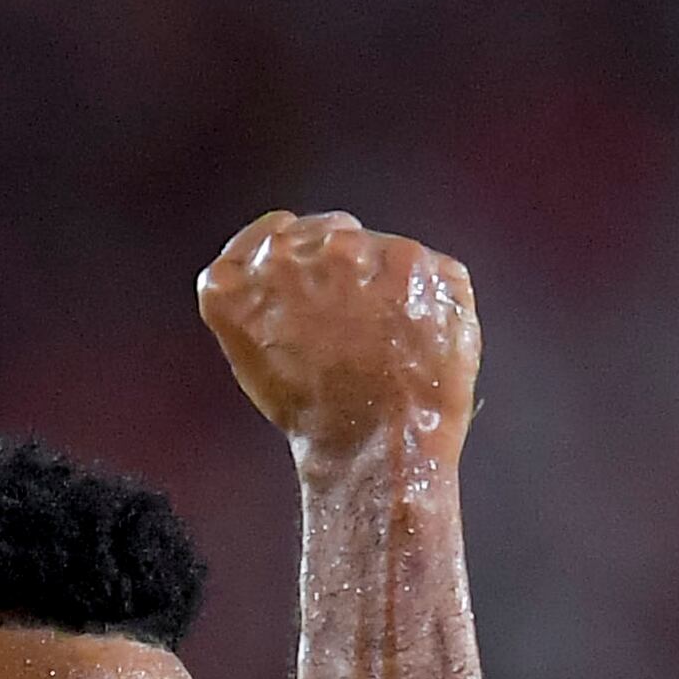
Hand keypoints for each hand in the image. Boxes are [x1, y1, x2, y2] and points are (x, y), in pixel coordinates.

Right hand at [196, 210, 478, 466]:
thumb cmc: (313, 415)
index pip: (274, 231)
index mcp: (265, 266)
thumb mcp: (249, 353)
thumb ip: (253, 297)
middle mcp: (316, 247)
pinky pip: (429, 271)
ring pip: (380, 250)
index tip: (307, 278)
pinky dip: (429, 301)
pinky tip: (415, 341)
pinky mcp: (425, 266)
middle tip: (350, 328)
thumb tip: (277, 273)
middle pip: (331, 234)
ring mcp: (374, 251)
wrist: (371, 447)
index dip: (294, 254)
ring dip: (385, 283)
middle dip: (341, 271)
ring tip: (385, 343)